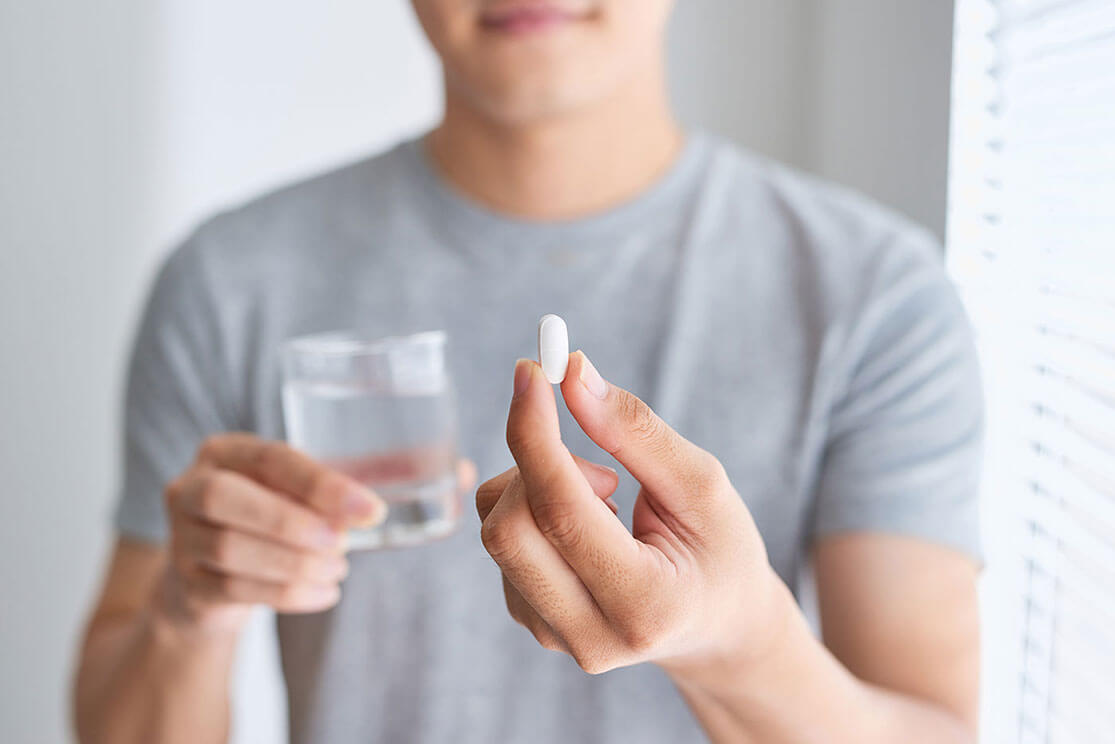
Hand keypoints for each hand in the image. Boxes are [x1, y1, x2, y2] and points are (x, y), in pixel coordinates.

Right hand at [156, 434, 389, 634]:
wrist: (211, 581)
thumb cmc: (264, 522)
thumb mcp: (291, 495)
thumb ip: (326, 495)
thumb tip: (369, 510)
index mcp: (223, 453)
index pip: (270, 458)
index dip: (321, 484)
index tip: (370, 510)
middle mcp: (189, 489)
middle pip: (225, 497)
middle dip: (290, 521)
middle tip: (341, 542)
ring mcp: (180, 539)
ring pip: (229, 548)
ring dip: (294, 563)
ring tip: (337, 569)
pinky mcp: (186, 585)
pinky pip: (234, 589)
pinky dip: (287, 593)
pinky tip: (323, 593)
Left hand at [476, 353, 788, 674]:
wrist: (719, 626)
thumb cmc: (721, 550)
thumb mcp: (703, 485)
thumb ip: (636, 431)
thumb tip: (572, 375)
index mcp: (645, 604)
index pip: (561, 513)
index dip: (535, 435)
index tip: (530, 371)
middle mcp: (590, 636)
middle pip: (508, 529)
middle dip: (537, 463)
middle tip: (601, 460)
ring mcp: (553, 636)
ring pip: (497, 530)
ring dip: (540, 487)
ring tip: (610, 501)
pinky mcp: (531, 622)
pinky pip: (502, 543)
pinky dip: (535, 509)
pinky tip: (590, 526)